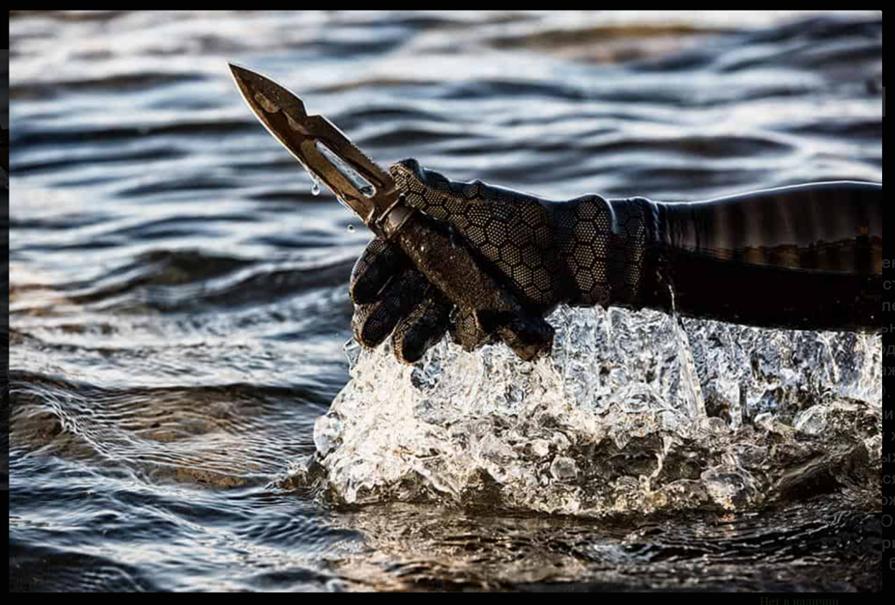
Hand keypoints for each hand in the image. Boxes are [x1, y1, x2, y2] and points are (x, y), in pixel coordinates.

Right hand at [350, 159, 649, 362]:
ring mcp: (459, 299)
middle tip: (366, 336)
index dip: (372, 275)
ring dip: (415, 337)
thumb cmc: (519, 222)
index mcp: (429, 239)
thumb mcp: (474, 205)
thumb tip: (396, 168)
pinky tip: (485, 324)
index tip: (358, 293)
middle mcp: (439, 271)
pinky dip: (478, 331)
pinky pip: (472, 332)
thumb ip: (435, 193)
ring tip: (404, 354)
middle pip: (402, 297)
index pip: (389, 257)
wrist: (569, 252)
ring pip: (428, 322)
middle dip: (383, 317)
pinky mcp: (484, 320)